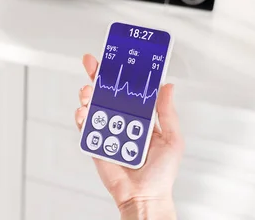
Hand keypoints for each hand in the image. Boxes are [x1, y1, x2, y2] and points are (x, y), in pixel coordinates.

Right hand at [75, 54, 183, 218]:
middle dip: (97, 76)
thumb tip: (167, 87)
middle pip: (105, 92)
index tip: (115, 58)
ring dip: (88, 95)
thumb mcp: (173, 139)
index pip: (127, 89)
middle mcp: (121, 120)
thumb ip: (166, 112)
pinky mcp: (95, 143)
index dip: (120, 73)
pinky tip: (84, 112)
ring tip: (89, 92)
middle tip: (92, 63)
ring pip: (92, 106)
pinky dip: (82, 117)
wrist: (145, 197)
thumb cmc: (161, 174)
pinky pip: (85, 127)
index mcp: (139, 117)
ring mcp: (106, 130)